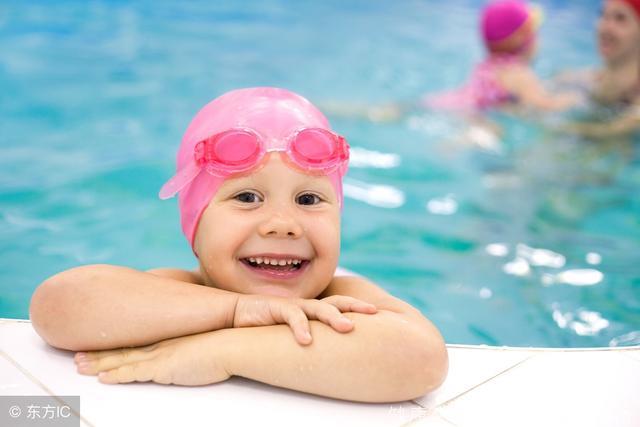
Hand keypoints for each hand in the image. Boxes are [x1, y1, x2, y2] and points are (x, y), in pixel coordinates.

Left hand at [74, 331, 228, 385]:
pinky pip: (134, 373)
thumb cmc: (226, 345)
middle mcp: (160, 345)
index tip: (98, 347)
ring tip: (79, 367)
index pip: (136, 344)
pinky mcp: (164, 368)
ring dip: (99, 364)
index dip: (115, 346)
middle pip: (123, 350)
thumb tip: (194, 352)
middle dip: (98, 355)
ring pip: (122, 361)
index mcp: (169, 340)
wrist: (233, 344)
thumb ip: (195, 348)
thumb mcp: (207, 344)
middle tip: (77, 357)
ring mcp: (161, 356)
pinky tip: (103, 378)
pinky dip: (116, 375)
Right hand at [233, 294, 376, 344]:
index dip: (357, 306)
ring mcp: (293, 305)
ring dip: (334, 317)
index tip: (378, 312)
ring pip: (319, 308)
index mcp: (313, 309)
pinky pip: (292, 316)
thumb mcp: (294, 329)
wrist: (238, 313)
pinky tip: (306, 341)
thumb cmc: (268, 324)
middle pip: (336, 302)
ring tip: (348, 327)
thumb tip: (330, 353)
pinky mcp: (277, 308)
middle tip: (373, 312)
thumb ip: (312, 335)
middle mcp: (307, 305)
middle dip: (355, 306)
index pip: (340, 304)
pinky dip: (301, 328)